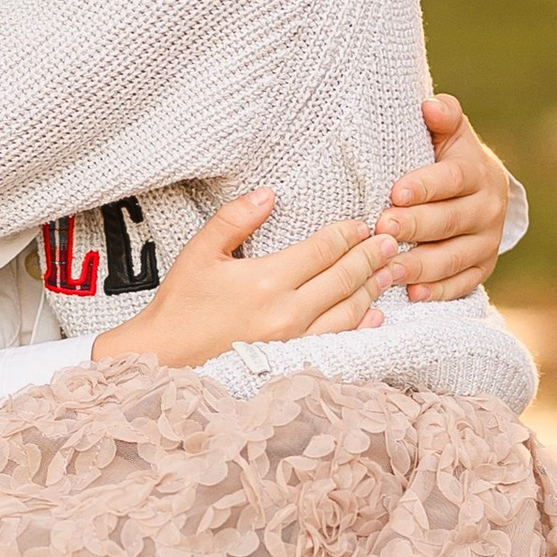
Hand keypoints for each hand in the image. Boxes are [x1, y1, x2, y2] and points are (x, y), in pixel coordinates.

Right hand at [93, 189, 401, 368]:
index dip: (346, 234)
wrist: (165, 359)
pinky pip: (338, 341)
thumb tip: (268, 194)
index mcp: (266, 280)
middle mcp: (288, 312)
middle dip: (371, 256)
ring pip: (348, 310)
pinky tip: (373, 314)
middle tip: (391, 241)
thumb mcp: (199, 253)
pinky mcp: (294, 361)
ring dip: (372, 288)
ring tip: (389, 271)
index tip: (361, 223)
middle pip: (344, 278)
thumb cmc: (180, 304)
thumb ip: (234, 219)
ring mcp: (294, 340)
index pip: (322, 250)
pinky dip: (361, 325)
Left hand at [386, 94, 512, 299]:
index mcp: (477, 173)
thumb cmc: (451, 159)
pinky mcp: (483, 268)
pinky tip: (412, 294)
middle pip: (449, 221)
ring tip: (388, 269)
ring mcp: (487, 242)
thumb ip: (443, 119)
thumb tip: (430, 105)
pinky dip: (438, 291)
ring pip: (454, 257)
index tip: (395, 193)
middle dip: (414, 227)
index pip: (452, 180)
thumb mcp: (450, 135)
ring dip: (420, 265)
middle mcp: (488, 209)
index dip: (424, 187)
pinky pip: (462, 284)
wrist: (484, 192)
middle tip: (381, 231)